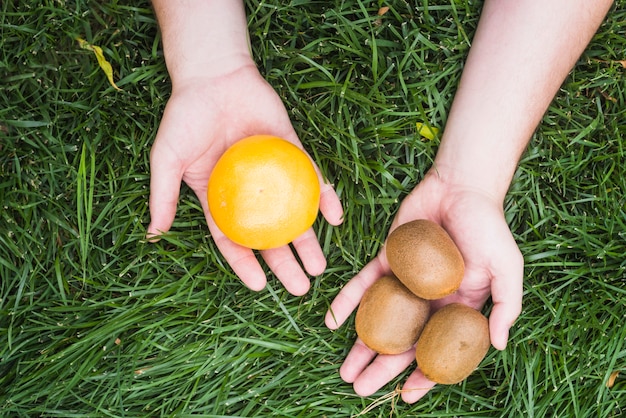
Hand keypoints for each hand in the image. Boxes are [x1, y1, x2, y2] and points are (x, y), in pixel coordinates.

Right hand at [147, 64, 342, 295]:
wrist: (214, 74)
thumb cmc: (186, 116)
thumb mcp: (167, 158)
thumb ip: (164, 195)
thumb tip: (154, 234)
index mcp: (219, 197)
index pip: (234, 239)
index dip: (245, 264)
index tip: (259, 287)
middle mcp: (249, 190)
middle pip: (269, 234)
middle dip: (284, 263)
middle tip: (301, 287)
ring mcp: (273, 172)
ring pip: (294, 213)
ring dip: (308, 240)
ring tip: (320, 267)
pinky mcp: (292, 150)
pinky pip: (311, 177)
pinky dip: (323, 196)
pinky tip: (335, 216)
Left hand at [325, 169, 522, 402]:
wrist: (461, 186)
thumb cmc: (488, 227)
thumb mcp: (507, 267)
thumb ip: (506, 306)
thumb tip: (500, 345)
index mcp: (457, 308)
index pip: (438, 350)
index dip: (425, 375)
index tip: (407, 396)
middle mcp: (428, 300)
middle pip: (403, 342)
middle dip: (382, 368)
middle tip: (360, 389)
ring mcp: (405, 281)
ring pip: (380, 320)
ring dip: (362, 346)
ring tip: (345, 371)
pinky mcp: (387, 260)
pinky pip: (364, 284)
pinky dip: (348, 302)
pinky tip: (333, 320)